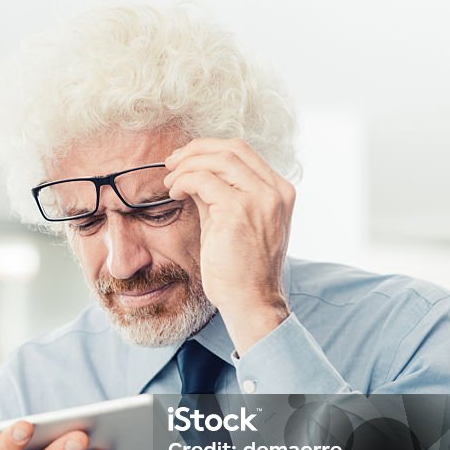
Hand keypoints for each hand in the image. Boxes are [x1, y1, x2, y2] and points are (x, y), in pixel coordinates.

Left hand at [164, 138, 294, 355]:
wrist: (251, 301)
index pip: (244, 152)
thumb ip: (221, 195)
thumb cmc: (241, 269)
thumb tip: (194, 173)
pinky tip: (174, 193)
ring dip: (187, 165)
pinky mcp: (238, 210)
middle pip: (232, 148)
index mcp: (279, 191)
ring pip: (218, 160)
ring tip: (170, 180)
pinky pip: (203, 180)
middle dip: (196, 150)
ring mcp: (260, 199)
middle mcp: (275, 191)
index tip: (186, 158)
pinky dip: (184, 181)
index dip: (210, 149)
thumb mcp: (233, 222)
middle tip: (171, 162)